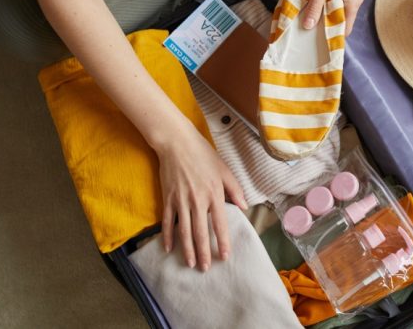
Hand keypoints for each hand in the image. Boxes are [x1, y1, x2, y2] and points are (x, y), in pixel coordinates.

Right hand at [157, 124, 246, 270]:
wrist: (177, 143)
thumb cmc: (203, 155)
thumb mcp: (224, 169)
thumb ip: (235, 189)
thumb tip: (244, 206)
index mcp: (214, 194)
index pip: (220, 224)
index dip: (222, 242)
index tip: (225, 256)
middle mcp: (197, 201)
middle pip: (201, 233)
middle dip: (203, 253)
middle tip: (205, 268)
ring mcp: (181, 201)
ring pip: (184, 231)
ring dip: (187, 250)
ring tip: (190, 264)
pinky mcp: (168, 199)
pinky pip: (167, 222)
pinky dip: (168, 236)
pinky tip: (169, 249)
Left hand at [303, 0, 363, 35]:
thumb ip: (315, 7)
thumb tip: (308, 27)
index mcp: (353, 5)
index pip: (345, 29)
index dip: (332, 37)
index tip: (317, 42)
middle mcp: (353, 0)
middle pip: (338, 19)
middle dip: (323, 23)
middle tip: (306, 29)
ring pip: (333, 7)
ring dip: (321, 9)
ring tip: (305, 14)